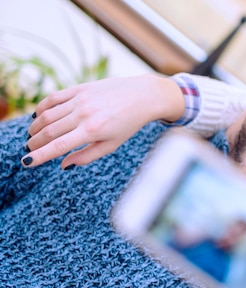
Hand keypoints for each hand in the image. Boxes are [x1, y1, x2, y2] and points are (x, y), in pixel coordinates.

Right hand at [23, 74, 183, 168]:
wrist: (142, 96)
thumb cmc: (129, 124)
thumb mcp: (112, 144)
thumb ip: (87, 156)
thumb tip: (63, 165)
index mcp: (92, 131)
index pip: (58, 146)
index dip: (39, 155)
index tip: (26, 162)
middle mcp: (83, 114)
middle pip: (49, 131)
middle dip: (34, 143)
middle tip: (28, 150)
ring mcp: (80, 99)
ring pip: (47, 115)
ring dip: (36, 128)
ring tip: (32, 136)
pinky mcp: (80, 88)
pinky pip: (53, 98)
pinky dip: (42, 108)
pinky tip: (38, 117)